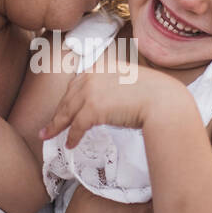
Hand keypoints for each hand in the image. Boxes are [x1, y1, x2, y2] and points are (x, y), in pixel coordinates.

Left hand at [39, 66, 174, 148]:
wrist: (163, 101)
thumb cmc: (155, 94)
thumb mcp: (130, 81)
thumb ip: (115, 86)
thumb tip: (110, 102)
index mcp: (101, 67)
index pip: (78, 84)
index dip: (69, 99)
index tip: (64, 108)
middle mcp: (92, 76)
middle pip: (68, 98)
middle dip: (58, 114)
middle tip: (48, 127)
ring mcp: (91, 91)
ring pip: (67, 112)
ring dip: (57, 126)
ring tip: (48, 136)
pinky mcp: (92, 109)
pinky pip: (76, 126)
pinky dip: (72, 137)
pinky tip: (70, 144)